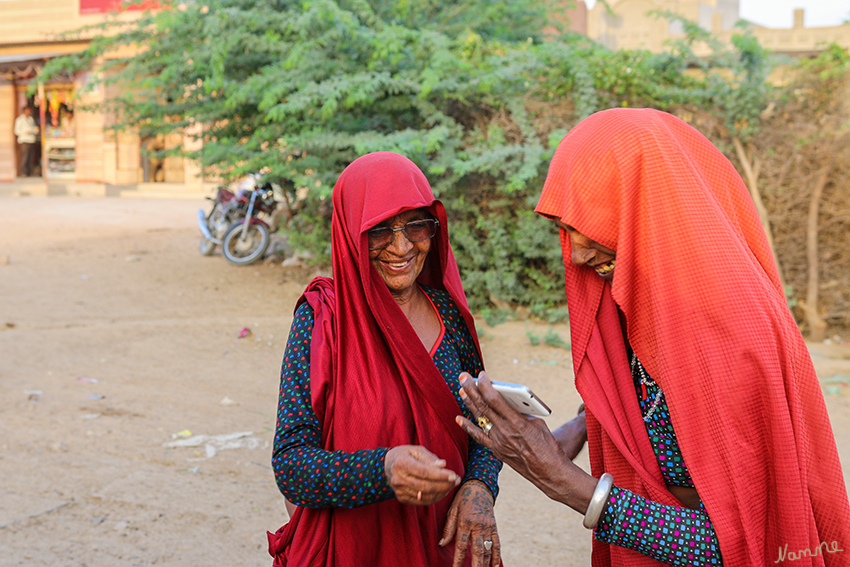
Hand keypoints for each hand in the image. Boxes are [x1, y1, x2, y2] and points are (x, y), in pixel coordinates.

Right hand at [384, 445, 460, 505]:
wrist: (387, 466)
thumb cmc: (405, 455)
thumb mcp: (416, 450)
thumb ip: (429, 458)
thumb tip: (443, 465)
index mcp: (401, 463)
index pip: (424, 472)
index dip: (440, 475)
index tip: (454, 475)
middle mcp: (398, 479)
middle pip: (426, 486)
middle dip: (445, 485)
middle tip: (457, 480)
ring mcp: (399, 490)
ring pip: (426, 496)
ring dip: (442, 492)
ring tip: (452, 484)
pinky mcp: (402, 498)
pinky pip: (422, 501)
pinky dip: (435, 497)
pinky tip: (443, 490)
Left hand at [440, 480, 499, 566]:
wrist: (480, 486)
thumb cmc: (463, 498)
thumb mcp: (452, 509)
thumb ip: (448, 527)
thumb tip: (441, 544)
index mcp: (465, 521)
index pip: (461, 545)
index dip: (458, 560)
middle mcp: (477, 526)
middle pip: (477, 550)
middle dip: (475, 565)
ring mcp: (487, 527)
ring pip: (487, 549)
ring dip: (485, 563)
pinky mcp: (494, 527)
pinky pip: (496, 543)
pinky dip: (496, 556)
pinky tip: (495, 566)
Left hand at [456, 371, 596, 511]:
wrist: (549, 472)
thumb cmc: (548, 446)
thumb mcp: (538, 423)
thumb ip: (521, 412)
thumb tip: (508, 403)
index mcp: (517, 422)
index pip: (495, 399)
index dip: (485, 386)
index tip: (481, 375)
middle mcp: (505, 432)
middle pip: (483, 406)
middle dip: (472, 390)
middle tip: (463, 377)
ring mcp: (499, 442)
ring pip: (479, 419)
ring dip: (469, 403)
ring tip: (461, 390)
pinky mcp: (497, 451)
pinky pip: (479, 437)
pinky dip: (468, 427)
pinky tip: (459, 418)